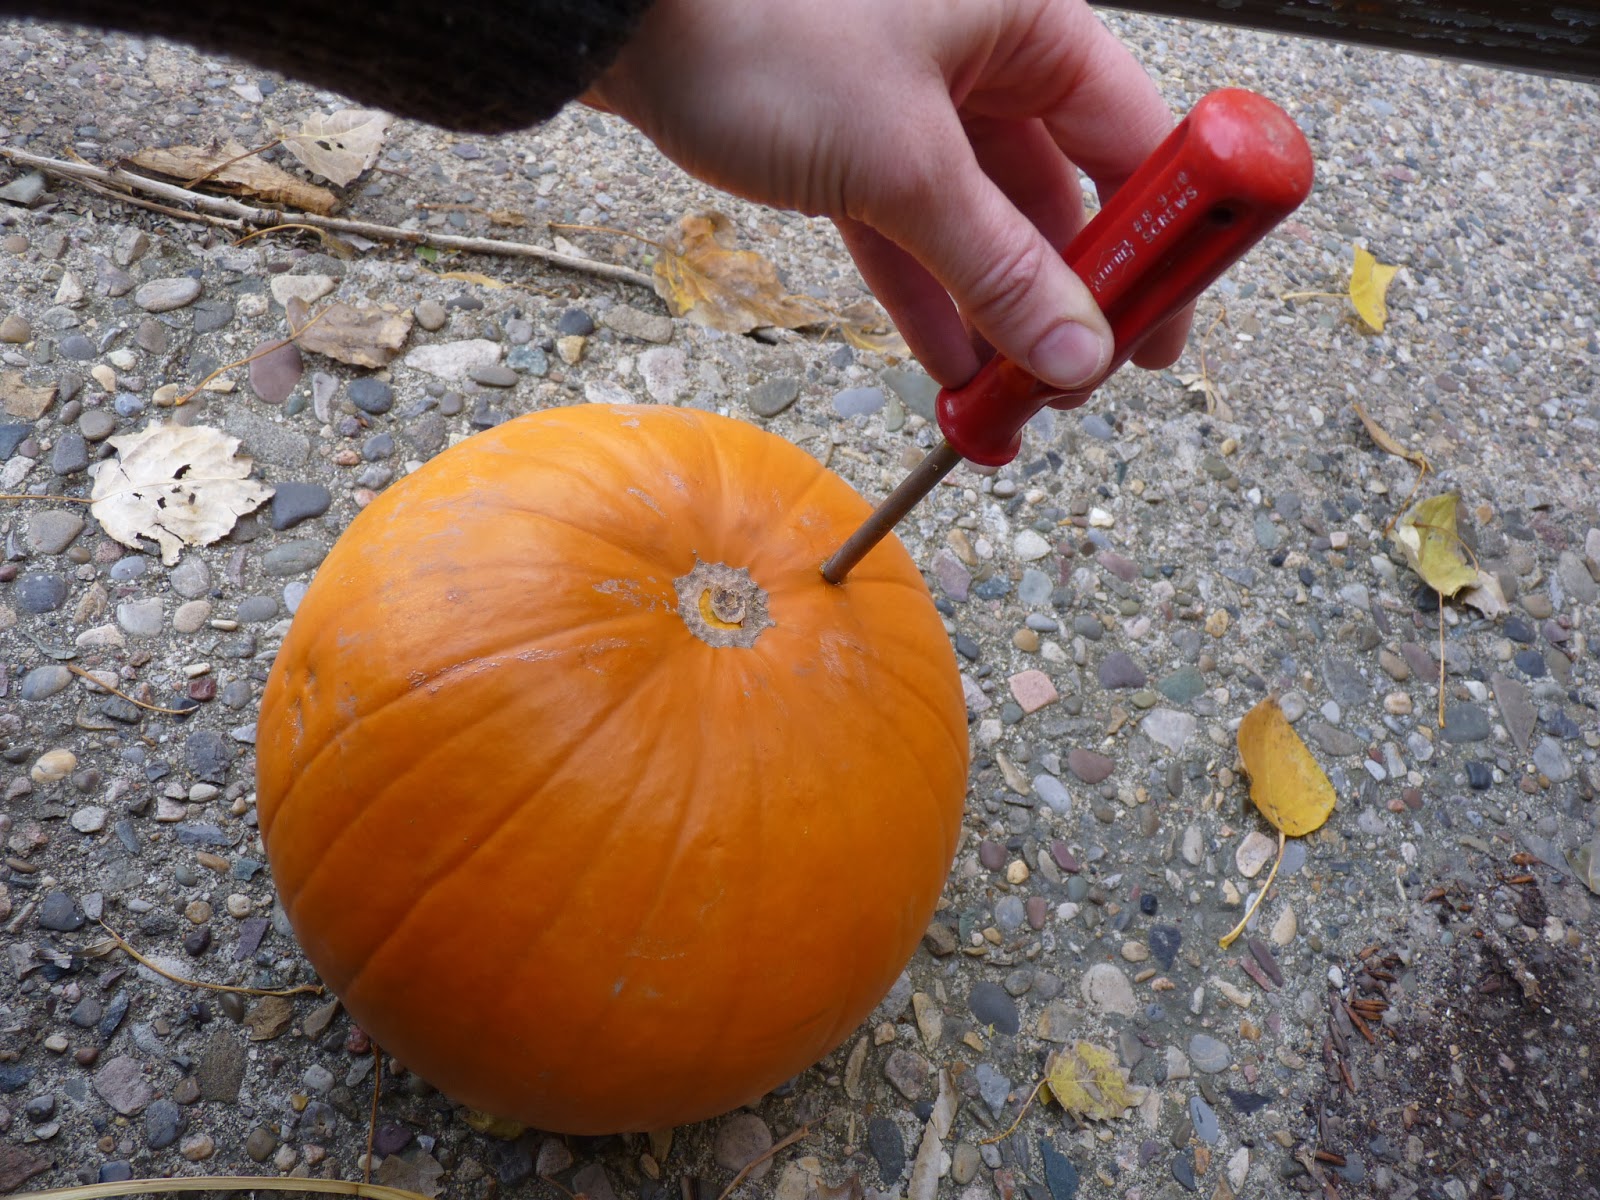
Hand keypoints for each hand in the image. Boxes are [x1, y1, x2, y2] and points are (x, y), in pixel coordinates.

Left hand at [585, 0, 1190, 390]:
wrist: (614, 15)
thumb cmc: (762, 34)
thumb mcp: (902, 164)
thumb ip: (998, 267)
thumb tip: (1080, 352)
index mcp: (1030, 23)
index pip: (1137, 143)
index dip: (1160, 245)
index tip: (1160, 330)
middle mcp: (983, 53)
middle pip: (1060, 192)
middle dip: (1063, 298)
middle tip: (1070, 386)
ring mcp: (912, 95)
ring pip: (979, 220)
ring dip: (991, 311)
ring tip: (1004, 402)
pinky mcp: (847, 133)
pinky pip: (908, 224)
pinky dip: (926, 290)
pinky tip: (945, 365)